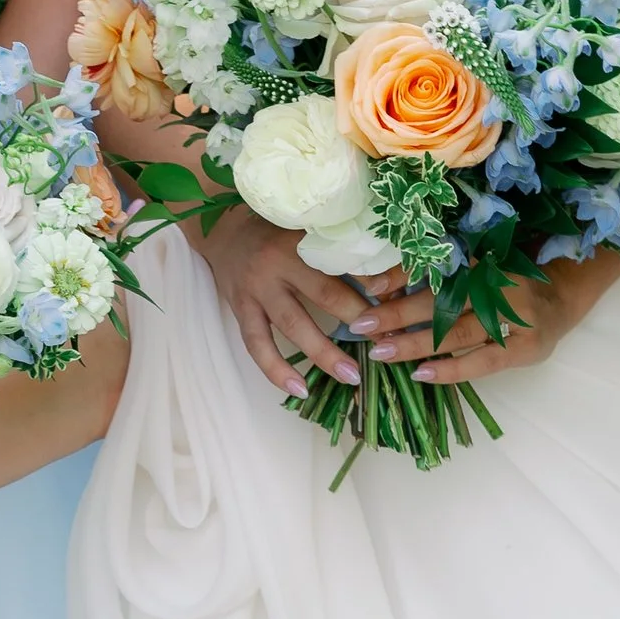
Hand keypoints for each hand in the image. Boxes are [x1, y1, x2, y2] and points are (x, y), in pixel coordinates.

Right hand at [202, 208, 392, 395]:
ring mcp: (256, 290)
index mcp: (299, 240)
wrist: (222, 230)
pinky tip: (299, 390)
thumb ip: (337, 247)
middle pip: (323, 294)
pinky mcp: (241, 310)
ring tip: (350, 375)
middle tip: (386, 343)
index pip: (342, 262)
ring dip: (323, 354)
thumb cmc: (274, 229)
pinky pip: (258, 345)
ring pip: (293, 326)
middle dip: (357, 320)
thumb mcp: (305, 228)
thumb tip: (386, 277)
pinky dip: (276, 370)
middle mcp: (277, 265)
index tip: (398, 300)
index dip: (372, 282)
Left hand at [370, 247, 619, 386]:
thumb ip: (434, 275)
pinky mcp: (524, 348)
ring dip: (415, 343)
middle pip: (442, 301)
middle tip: (361, 325)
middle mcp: (498, 285)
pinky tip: (421, 375)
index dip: (401, 276)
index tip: (367, 289)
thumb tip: (377, 285)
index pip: (437, 268)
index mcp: (483, 259)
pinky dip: (450, 370)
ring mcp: (514, 317)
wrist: (561, 299)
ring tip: (381, 352)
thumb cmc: (506, 283)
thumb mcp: (474, 270)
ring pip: (456, 333)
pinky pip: (482, 361)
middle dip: (398, 314)